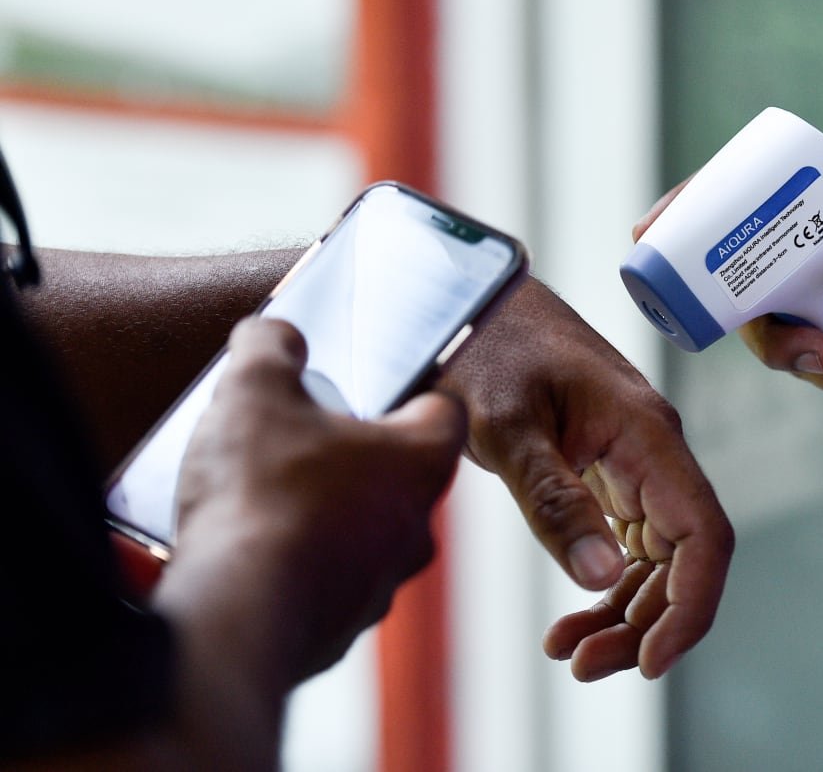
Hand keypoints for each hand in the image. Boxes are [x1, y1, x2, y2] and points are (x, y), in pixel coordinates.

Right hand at [159, 317, 465, 687]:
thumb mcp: (253, 392)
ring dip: (326, 515)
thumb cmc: (261, 496)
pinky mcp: (339, 630)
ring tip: (265, 497)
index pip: (446, 411)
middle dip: (356, 456)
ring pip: (365, 534)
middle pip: (401, 476)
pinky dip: (298, 566)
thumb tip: (276, 334)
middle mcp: (416, 528)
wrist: (233, 617)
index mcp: (419, 462)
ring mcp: (380, 585)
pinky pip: (327, 583)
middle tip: (303, 439)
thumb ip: (269, 347)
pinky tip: (249, 551)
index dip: (412, 389)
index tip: (377, 385)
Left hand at [440, 278, 733, 680]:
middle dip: (646, 624)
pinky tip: (571, 618)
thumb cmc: (487, 347)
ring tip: (569, 653)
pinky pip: (626, 543)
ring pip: (657, 560)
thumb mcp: (507, 426)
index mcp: (647, 435)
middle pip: (683, 560)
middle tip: (583, 666)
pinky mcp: (608, 471)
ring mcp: (634, 462)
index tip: (650, 662)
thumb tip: (602, 579)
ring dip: (625, 614)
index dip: (692, 606)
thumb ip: (553, 498)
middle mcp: (654, 451)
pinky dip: (606, 587)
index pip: (704, 534)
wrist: (473, 301)